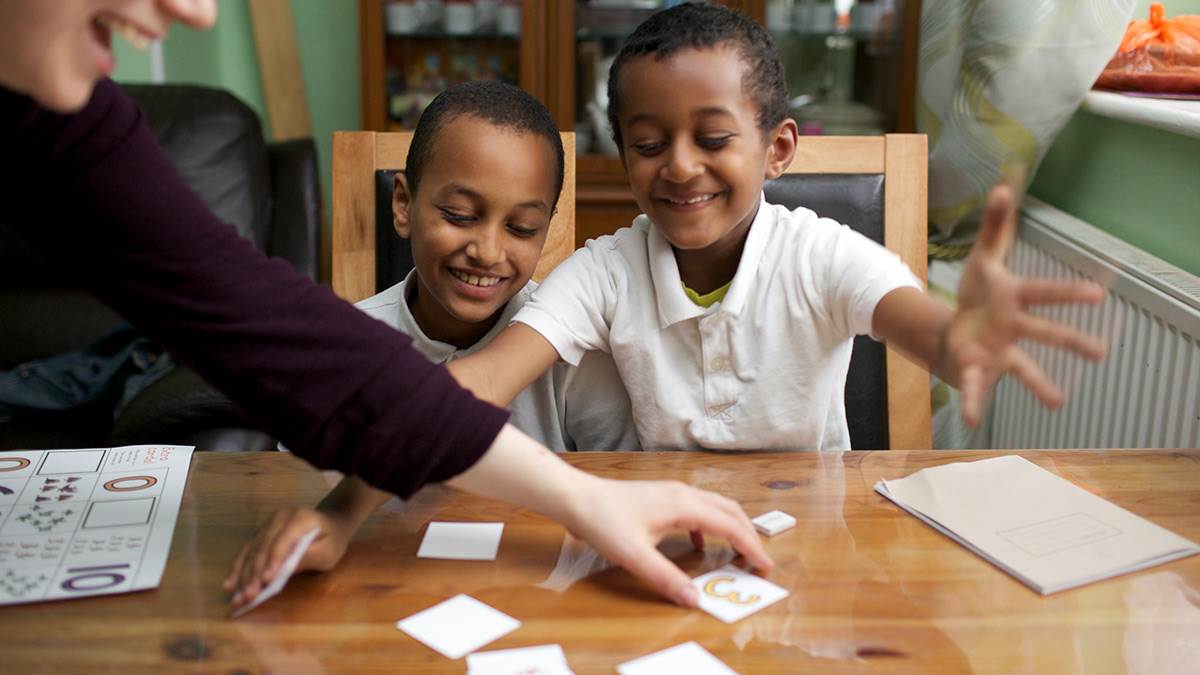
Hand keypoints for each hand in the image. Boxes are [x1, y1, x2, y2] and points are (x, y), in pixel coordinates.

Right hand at [223, 506, 352, 610]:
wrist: (331, 523)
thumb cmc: (332, 540)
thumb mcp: (328, 552)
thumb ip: (307, 558)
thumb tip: (283, 571)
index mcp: (300, 518)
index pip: (283, 540)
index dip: (273, 560)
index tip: (266, 581)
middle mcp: (279, 517)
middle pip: (263, 547)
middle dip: (254, 574)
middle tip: (248, 597)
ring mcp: (268, 524)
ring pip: (251, 551)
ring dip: (242, 576)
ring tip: (237, 597)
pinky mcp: (260, 533)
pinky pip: (246, 551)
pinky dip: (237, 569)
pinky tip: (229, 585)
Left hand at [447, 424, 772, 606]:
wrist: (577, 497)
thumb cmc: (604, 521)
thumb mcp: (635, 556)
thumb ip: (666, 578)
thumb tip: (695, 599)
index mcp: (684, 505)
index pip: (730, 526)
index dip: (751, 547)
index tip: (765, 567)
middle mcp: (684, 494)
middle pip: (730, 511)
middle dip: (748, 535)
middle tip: (758, 561)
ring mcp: (673, 493)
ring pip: (715, 507)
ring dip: (731, 527)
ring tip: (737, 551)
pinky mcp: (661, 497)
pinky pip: (697, 508)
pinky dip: (709, 524)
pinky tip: (698, 542)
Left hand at [946, 184, 1106, 426]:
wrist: (957, 330)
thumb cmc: (978, 295)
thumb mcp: (982, 258)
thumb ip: (996, 226)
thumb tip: (1005, 184)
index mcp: (1016, 298)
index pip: (1044, 292)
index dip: (1069, 292)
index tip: (1100, 293)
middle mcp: (1015, 328)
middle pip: (1045, 332)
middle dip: (1072, 340)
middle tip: (1101, 351)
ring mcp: (1000, 352)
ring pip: (1024, 368)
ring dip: (1040, 384)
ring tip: (1057, 403)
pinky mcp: (979, 369)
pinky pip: (976, 386)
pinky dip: (975, 400)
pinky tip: (974, 420)